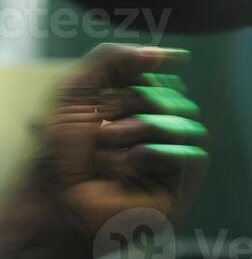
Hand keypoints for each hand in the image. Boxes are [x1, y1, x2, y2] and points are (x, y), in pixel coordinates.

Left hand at [1, 44, 208, 258]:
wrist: (51, 202)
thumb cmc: (58, 153)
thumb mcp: (76, 92)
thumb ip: (114, 60)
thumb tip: (177, 55)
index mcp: (138, 109)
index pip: (162, 79)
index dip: (133, 84)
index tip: (100, 103)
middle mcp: (158, 132)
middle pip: (175, 97)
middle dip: (133, 107)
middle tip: (100, 131)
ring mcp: (171, 160)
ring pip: (186, 122)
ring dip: (142, 130)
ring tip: (108, 150)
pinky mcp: (179, 189)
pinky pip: (193, 156)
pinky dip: (160, 153)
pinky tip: (133, 162)